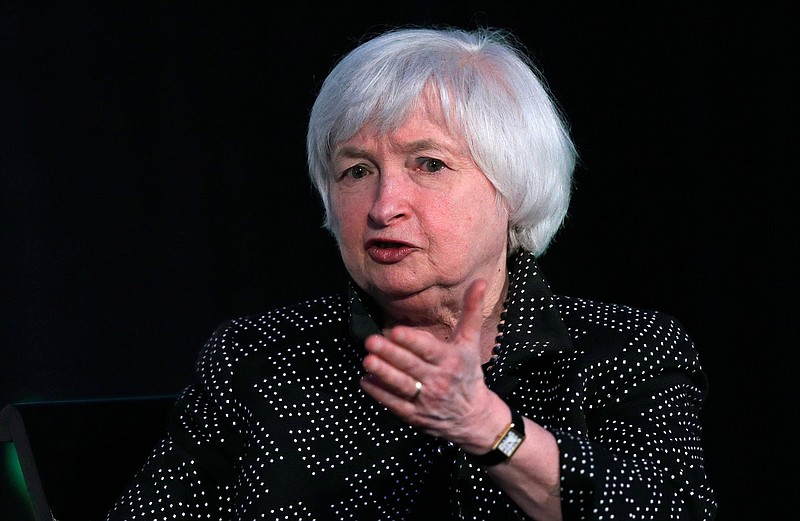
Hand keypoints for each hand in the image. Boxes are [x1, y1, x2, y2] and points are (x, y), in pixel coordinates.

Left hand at [359, 279, 498, 444]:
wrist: (474, 418)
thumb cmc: (469, 373)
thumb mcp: (471, 343)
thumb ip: (471, 311)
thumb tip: (479, 281)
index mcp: (451, 361)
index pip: (429, 350)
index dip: (412, 341)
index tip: (396, 331)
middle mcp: (439, 381)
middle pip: (411, 366)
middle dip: (390, 354)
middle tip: (371, 341)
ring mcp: (426, 400)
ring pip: (401, 386)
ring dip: (383, 373)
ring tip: (367, 361)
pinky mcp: (415, 416)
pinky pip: (395, 405)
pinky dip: (380, 393)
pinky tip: (366, 381)